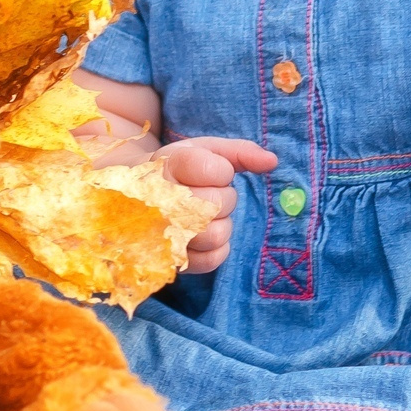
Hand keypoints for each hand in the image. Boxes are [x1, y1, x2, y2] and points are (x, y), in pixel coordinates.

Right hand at [154, 136, 279, 272]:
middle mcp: (159, 201)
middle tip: (206, 193)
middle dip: (223, 198)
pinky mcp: (170, 259)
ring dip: (220, 224)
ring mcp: (162, 234)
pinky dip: (217, 248)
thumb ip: (239, 152)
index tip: (209, 170)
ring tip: (204, 215)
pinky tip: (205, 232)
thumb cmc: (179, 169)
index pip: (212, 169)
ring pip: (215, 234)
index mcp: (166, 166)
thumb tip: (271, 162)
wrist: (138, 194)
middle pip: (216, 204)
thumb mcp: (204, 149)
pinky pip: (211, 260)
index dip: (221, 171)